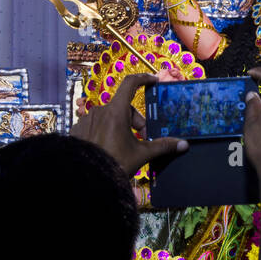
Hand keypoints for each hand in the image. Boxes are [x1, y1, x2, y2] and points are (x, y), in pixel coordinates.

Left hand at [71, 73, 187, 177]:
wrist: (85, 180)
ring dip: (119, 126)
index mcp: (116, 112)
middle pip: (123, 106)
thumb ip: (163, 146)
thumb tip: (183, 144)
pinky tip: (107, 147)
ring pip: (109, 116)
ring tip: (123, 145)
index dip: (143, 79)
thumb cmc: (114, 164)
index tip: (152, 81)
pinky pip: (95, 124)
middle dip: (135, 119)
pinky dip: (104, 131)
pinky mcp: (78, 129)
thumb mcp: (141, 154)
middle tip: (141, 137)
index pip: (130, 84)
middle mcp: (99, 111)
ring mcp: (86, 119)